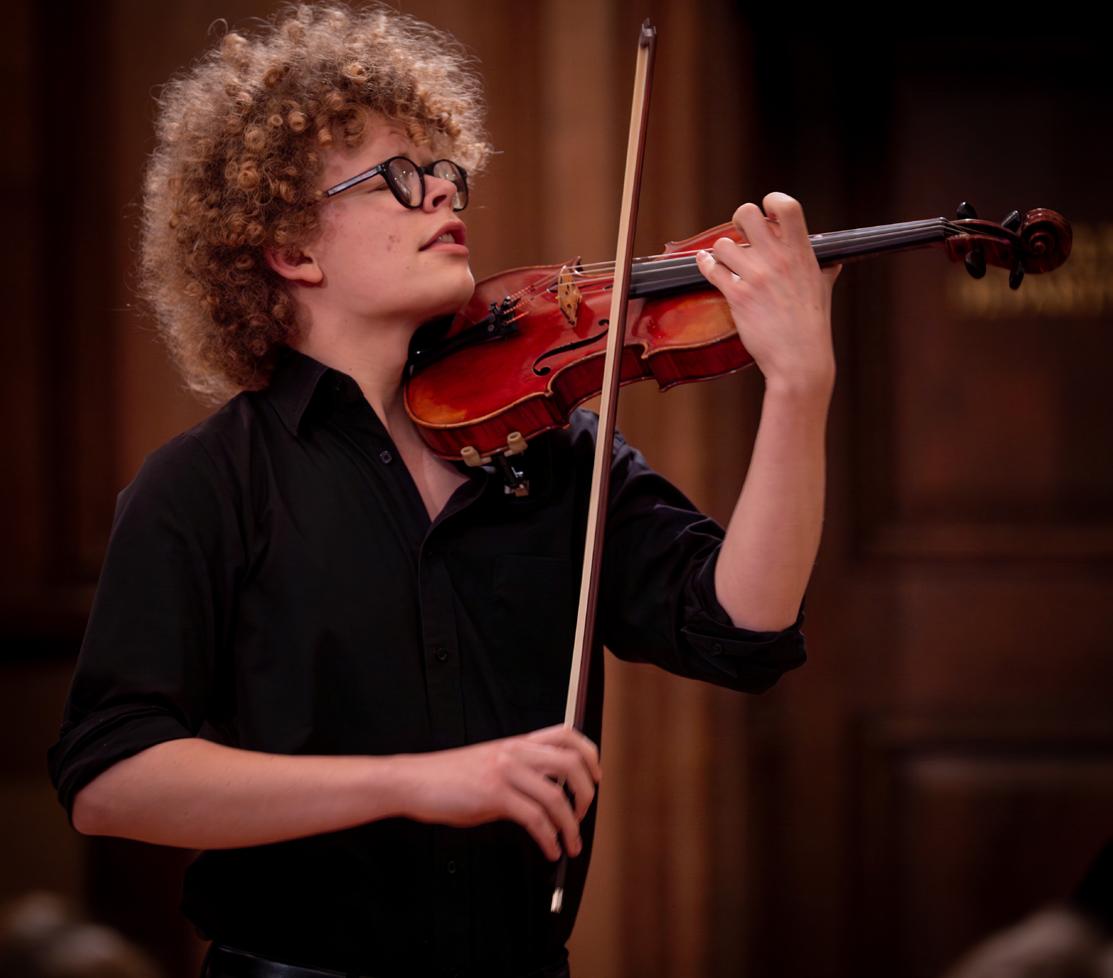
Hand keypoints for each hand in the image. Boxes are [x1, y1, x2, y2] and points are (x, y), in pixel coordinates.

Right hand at [400, 724, 601, 859]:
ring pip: (556, 796)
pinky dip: (548, 838)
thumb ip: (519, 777)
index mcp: (517, 743)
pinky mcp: (494, 795)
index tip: (595, 777)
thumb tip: (546, 800)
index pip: (565, 734)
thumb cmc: (449, 777)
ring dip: (570, 826)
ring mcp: (505, 772)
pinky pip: (534, 819)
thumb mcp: (490, 766)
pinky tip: (549, 848)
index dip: (588, 754)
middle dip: (587, 793)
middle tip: (583, 815)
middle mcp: (515, 753)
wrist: (415, 781)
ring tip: (570, 844)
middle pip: (571, 763)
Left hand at [696, 192, 841, 391]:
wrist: (799, 359)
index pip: (787, 207)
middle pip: (747, 214)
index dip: (771, 201)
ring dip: (721, 252)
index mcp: (801, 253)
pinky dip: (705, 264)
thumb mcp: (823, 291)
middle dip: (739, 220)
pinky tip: (706, 263)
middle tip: (740, 233)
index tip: (767, 212)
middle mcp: (778, 259)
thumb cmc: (812, 327)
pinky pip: (712, 269)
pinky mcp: (738, 296)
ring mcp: (756, 276)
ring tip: (727, 262)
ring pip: (723, 244)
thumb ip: (823, 271)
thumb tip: (833, 262)